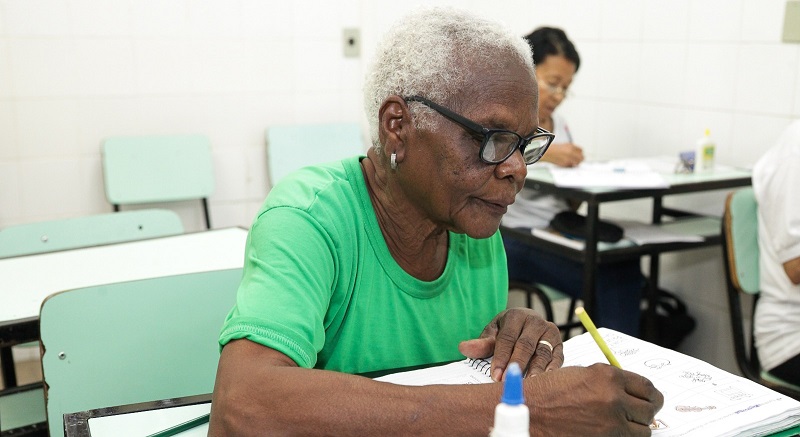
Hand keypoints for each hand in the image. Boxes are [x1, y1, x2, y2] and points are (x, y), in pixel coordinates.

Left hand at [458, 308, 562, 380]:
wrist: (527, 323)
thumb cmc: (507, 331)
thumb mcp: (492, 333)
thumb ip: (481, 344)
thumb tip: (463, 348)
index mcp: (516, 316)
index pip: (507, 338)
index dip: (501, 357)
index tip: (495, 375)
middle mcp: (534, 321)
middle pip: (525, 345)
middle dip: (516, 364)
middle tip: (509, 381)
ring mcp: (549, 331)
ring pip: (542, 352)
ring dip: (536, 369)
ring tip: (529, 384)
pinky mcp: (559, 343)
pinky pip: (557, 357)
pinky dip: (552, 369)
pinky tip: (545, 380)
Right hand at [528, 364, 663, 436]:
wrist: (529, 410)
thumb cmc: (549, 391)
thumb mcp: (581, 374)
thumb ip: (608, 379)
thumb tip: (630, 389)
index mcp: (608, 377)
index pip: (647, 387)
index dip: (651, 395)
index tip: (650, 399)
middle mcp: (613, 399)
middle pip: (650, 410)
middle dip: (646, 412)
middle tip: (640, 413)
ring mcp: (610, 424)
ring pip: (644, 431)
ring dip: (637, 428)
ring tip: (624, 424)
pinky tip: (613, 432)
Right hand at [542, 142, 583, 166]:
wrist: (547, 152)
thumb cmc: (554, 149)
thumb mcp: (565, 145)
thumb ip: (572, 148)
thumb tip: (578, 152)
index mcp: (571, 146)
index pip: (581, 150)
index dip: (580, 153)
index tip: (579, 154)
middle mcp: (571, 152)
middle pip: (581, 157)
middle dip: (580, 159)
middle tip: (578, 160)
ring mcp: (569, 158)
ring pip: (577, 162)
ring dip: (576, 163)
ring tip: (572, 162)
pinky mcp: (565, 163)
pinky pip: (571, 165)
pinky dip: (570, 165)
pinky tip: (566, 162)